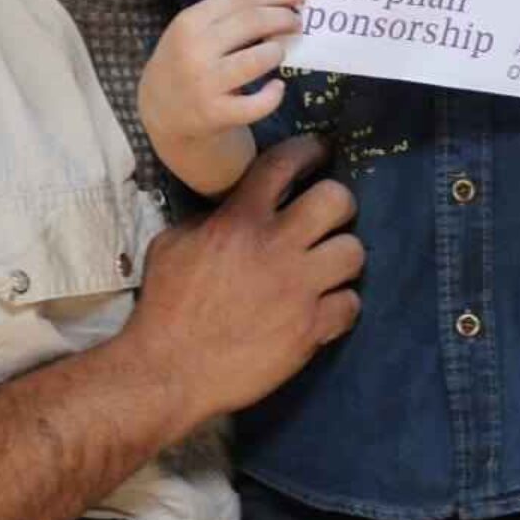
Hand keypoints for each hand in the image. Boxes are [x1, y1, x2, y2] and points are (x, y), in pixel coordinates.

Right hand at [126, 135, 363, 424]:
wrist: (170, 369)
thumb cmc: (166, 303)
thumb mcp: (174, 242)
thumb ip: (209, 218)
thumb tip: (233, 208)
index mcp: (240, 219)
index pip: (284, 163)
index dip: (308, 150)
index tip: (319, 151)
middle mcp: (277, 246)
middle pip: (336, 200)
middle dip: (338, 201)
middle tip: (328, 214)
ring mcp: (298, 289)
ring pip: (354, 252)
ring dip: (342, 255)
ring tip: (328, 263)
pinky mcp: (311, 330)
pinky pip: (351, 304)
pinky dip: (340, 304)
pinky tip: (324, 306)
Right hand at [138, 0, 303, 191]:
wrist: (161, 113)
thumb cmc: (186, 64)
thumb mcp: (192, 33)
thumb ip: (227, 18)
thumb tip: (282, 1)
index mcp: (189, 21)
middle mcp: (194, 49)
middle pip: (252, 22)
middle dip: (283, 18)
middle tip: (296, 22)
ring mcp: (203, 83)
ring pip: (257, 60)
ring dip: (276, 52)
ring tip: (279, 52)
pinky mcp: (214, 114)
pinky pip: (256, 104)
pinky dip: (273, 94)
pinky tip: (276, 87)